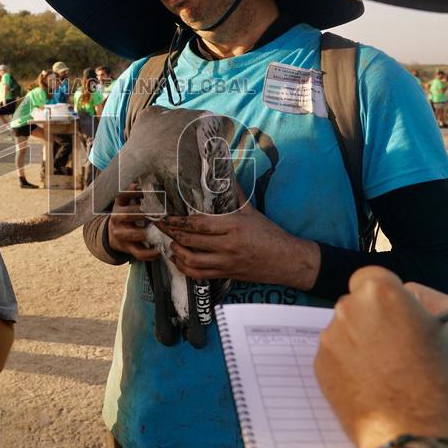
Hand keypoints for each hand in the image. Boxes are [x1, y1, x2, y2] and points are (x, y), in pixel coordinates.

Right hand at [106, 182, 160, 260]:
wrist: (114, 234)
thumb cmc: (128, 213)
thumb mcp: (128, 200)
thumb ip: (138, 190)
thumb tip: (153, 177)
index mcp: (119, 203)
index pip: (123, 194)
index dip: (135, 191)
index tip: (148, 189)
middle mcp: (117, 218)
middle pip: (131, 214)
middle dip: (148, 212)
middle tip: (164, 211)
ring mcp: (121, 234)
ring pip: (136, 234)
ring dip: (152, 232)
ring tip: (165, 230)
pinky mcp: (126, 248)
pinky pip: (139, 253)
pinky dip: (151, 253)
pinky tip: (161, 249)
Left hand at [154, 183, 318, 287]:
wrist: (287, 260)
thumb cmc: (270, 233)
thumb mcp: (252, 211)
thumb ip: (235, 194)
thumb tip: (225, 172)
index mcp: (233, 226)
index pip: (199, 223)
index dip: (179, 220)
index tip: (165, 216)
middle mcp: (227, 245)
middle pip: (190, 241)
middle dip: (172, 233)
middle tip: (160, 226)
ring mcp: (226, 262)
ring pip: (192, 260)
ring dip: (176, 252)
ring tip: (169, 242)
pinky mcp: (226, 275)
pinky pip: (199, 275)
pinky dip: (185, 268)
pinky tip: (179, 260)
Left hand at [314, 267, 447, 447]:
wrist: (416, 438)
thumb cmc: (446, 385)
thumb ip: (443, 308)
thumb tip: (435, 304)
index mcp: (382, 292)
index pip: (376, 277)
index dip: (390, 294)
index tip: (403, 312)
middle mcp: (348, 309)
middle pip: (358, 303)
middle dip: (376, 317)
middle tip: (401, 344)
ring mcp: (330, 339)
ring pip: (347, 330)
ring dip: (363, 341)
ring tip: (391, 370)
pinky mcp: (320, 367)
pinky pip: (337, 355)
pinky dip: (351, 364)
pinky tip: (375, 385)